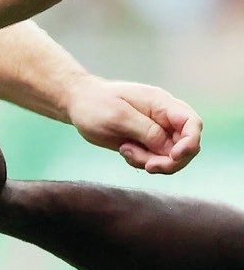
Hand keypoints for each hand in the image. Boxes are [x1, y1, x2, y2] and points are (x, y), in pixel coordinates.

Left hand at [64, 77, 201, 173]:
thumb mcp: (118, 116)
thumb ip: (146, 130)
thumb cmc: (95, 104)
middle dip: (170, 161)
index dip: (191, 142)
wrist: (78, 104)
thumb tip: (169, 148)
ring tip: (126, 151)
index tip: (174, 155)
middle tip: (147, 165)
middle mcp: (164, 118)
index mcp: (162, 104)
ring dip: (152, 162)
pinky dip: (142, 162)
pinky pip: (155, 160)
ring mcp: (157, 132)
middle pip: (186, 145)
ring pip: (170, 157)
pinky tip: (125, 151)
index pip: (192, 123)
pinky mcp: (146, 143)